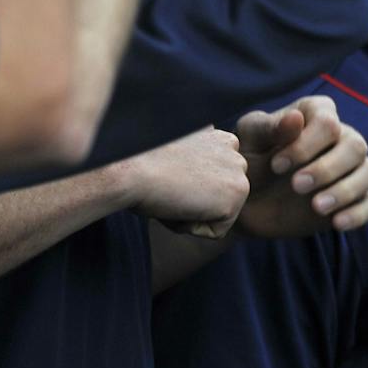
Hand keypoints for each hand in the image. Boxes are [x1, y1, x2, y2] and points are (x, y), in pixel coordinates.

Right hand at [121, 126, 251, 238]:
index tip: (163, 174)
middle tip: (167, 186)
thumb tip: (195, 182)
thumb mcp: (170, 156)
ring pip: (217, 214)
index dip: (182, 187)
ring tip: (171, 193)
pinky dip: (192, 227)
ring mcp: (238, 171)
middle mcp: (233, 148)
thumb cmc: (134, 163)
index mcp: (214, 136)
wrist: (129, 169)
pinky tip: (177, 205)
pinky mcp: (237, 194)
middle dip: (190, 201)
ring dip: (190, 214)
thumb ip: (190, 162)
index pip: (209, 181)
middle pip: (216, 198)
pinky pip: (216, 231)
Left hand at [236, 94, 367, 238]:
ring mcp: (352, 171)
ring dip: (346, 190)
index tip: (276, 165)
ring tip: (317, 207)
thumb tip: (296, 118)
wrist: (247, 201)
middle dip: (327, 168)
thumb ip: (270, 127)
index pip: (328, 122)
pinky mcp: (355, 200)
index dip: (306, 144)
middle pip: (356, 146)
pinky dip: (359, 213)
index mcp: (318, 115)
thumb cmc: (248, 160)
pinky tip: (335, 223)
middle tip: (296, 186)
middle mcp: (342, 138)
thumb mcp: (250, 141)